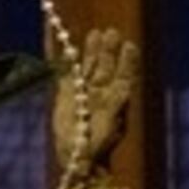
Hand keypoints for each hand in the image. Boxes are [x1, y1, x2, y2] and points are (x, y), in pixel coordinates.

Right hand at [52, 26, 134, 176]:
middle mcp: (102, 90)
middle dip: (107, 50)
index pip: (124, 74)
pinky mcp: (65, 91)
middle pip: (105, 65)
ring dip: (91, 50)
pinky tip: (59, 41)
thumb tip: (123, 94)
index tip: (129, 46)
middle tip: (109, 33)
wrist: (78, 156)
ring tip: (96, 34)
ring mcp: (83, 89)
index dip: (127, 61)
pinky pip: (62, 69)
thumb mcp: (108, 125)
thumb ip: (113, 107)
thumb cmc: (96, 145)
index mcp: (116, 97)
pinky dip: (59, 54)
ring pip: (87, 64)